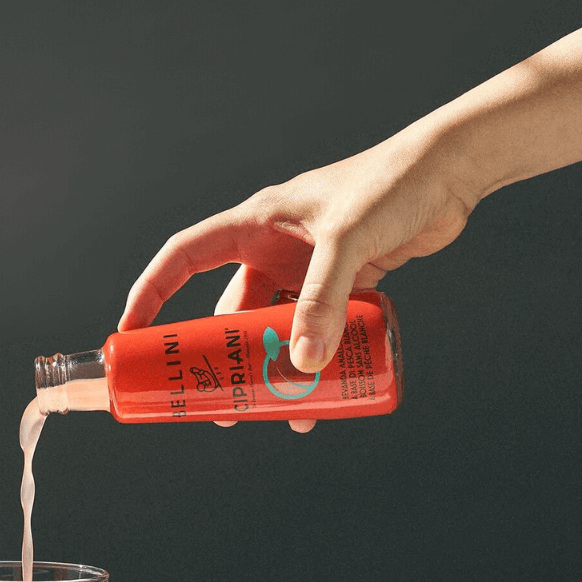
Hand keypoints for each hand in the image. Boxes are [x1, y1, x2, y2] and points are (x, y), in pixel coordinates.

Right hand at [118, 128, 473, 430]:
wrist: (450, 173)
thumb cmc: (391, 184)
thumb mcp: (348, 239)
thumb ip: (324, 299)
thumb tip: (300, 366)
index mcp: (255, 223)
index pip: (184, 257)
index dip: (152, 293)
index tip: (131, 334)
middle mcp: (274, 246)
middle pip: (229, 308)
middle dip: (220, 354)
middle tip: (214, 398)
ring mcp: (307, 266)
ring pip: (274, 326)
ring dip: (271, 365)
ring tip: (275, 408)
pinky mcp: (341, 282)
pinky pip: (314, 328)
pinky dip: (314, 358)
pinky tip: (322, 389)